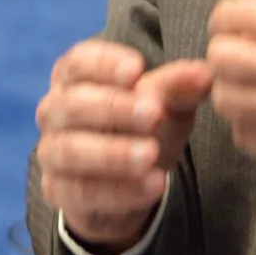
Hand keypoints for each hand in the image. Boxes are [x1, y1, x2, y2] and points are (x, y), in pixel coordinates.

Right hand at [34, 39, 213, 251]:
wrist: (128, 183)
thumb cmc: (142, 127)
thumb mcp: (165, 105)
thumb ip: (179, 87)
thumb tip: (205, 74)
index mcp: (73, 77)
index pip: (79, 62)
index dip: (104, 64)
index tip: (137, 69)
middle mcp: (54, 111)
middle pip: (72, 104)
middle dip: (113, 108)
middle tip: (154, 112)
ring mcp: (50, 152)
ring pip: (71, 150)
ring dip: (112, 153)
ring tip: (151, 155)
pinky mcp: (58, 191)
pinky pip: (83, 192)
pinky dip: (119, 190)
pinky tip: (152, 185)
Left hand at [204, 0, 255, 190]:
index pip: (242, 14)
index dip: (227, 16)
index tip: (231, 21)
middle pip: (222, 58)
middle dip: (225, 51)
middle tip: (239, 53)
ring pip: (227, 99)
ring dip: (233, 88)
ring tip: (253, 85)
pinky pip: (246, 136)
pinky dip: (248, 123)